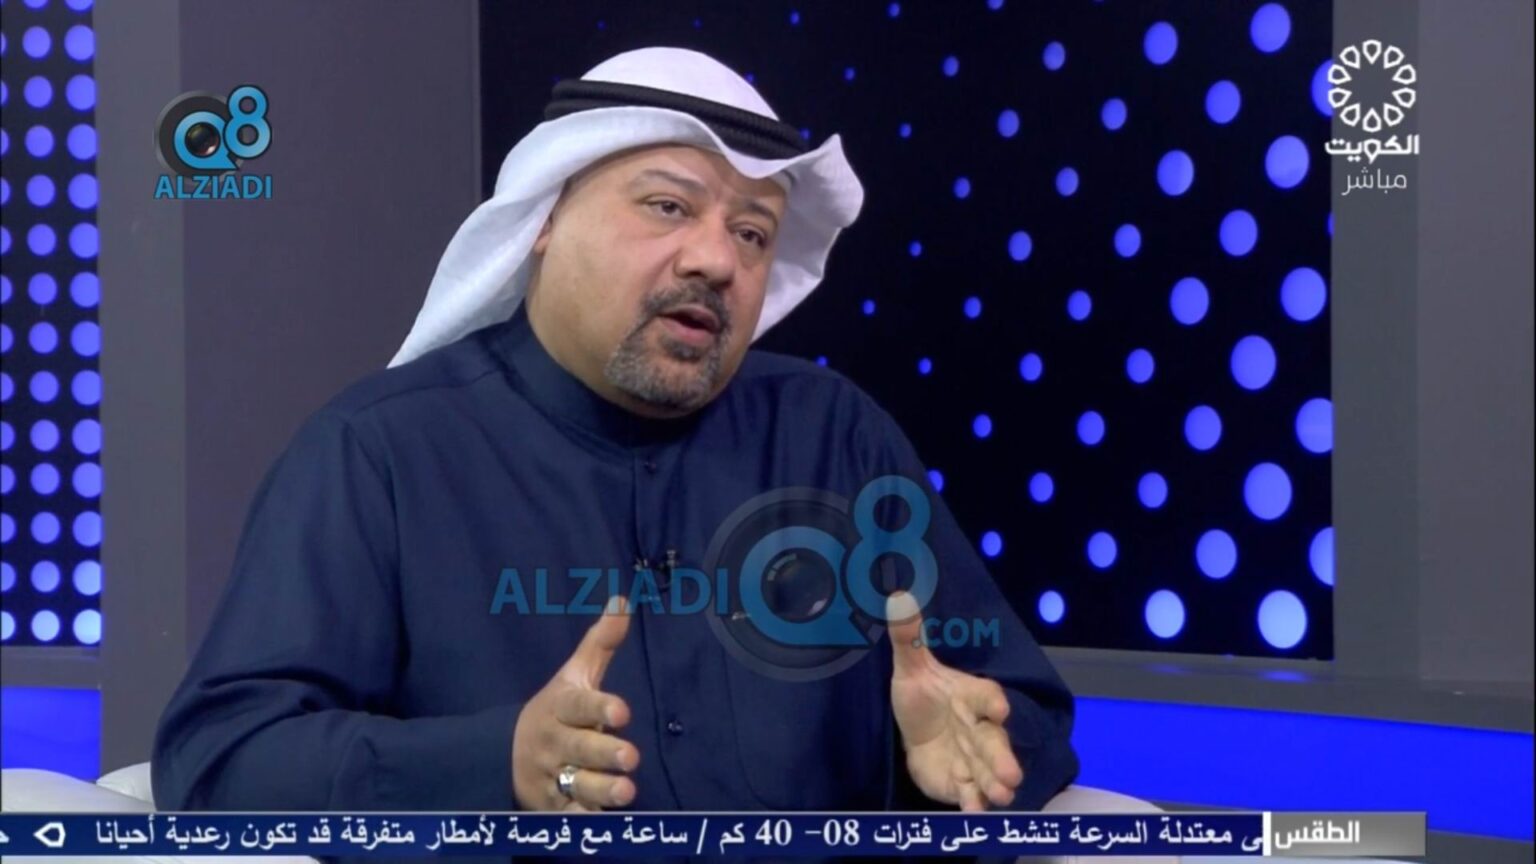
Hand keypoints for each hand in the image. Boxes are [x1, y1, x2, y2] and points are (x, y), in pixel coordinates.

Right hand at [512, 596, 640, 810]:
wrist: (505, 754)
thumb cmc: (556, 711)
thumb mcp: (573, 676)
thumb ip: (600, 644)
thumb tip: (623, 600)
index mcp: (561, 707)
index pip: (579, 705)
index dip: (600, 707)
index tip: (622, 710)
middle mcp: (555, 742)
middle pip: (580, 748)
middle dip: (604, 752)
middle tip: (631, 757)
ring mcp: (552, 776)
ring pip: (577, 784)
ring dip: (601, 789)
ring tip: (627, 792)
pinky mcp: (552, 806)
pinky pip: (569, 816)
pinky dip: (584, 820)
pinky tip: (603, 823)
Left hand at [887, 591, 1023, 810]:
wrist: (917, 731)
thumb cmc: (921, 696)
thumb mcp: (910, 666)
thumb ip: (908, 637)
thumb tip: (897, 597)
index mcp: (969, 696)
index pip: (985, 696)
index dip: (992, 702)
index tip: (999, 710)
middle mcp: (977, 728)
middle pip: (992, 742)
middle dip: (1003, 758)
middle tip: (1012, 775)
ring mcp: (971, 758)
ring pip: (987, 771)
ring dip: (996, 784)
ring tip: (1004, 796)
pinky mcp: (960, 781)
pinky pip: (969, 793)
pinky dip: (973, 803)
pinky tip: (976, 812)